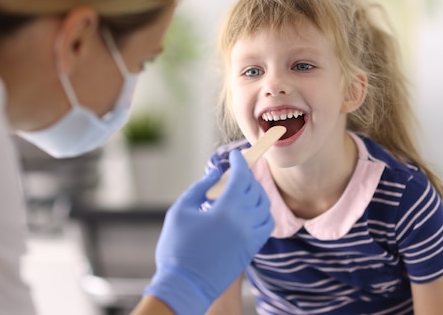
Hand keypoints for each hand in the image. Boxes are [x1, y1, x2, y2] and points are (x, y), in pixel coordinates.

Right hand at [144, 149, 273, 314]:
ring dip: (257, 192)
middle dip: (249, 175)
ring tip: (244, 188)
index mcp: (225, 210)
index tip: (237, 155)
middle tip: (239, 169)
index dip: (240, 163)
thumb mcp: (180, 210)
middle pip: (255, 189)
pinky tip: (250, 209)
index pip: (242, 178)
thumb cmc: (177, 248)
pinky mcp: (252, 250)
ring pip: (264, 206)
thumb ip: (199, 187)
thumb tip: (216, 174)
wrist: (185, 286)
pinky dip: (262, 211)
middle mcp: (244, 222)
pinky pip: (266, 225)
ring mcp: (251, 238)